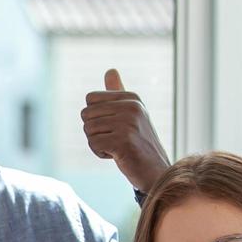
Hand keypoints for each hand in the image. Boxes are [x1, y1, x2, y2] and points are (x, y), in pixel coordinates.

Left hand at [82, 68, 170, 191]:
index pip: (90, 99)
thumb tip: (110, 70)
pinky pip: (93, 144)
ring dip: (97, 143)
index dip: (95, 117)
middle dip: (94, 131)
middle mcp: (132, 107)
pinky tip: (118, 156)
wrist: (155, 172)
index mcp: (132, 98)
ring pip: (88, 130)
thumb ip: (118, 94)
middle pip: (86, 114)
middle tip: (114, 140)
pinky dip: (101, 153)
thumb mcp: (131, 114)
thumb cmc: (139, 144)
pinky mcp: (123, 141)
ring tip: (117, 148)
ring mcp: (128, 123)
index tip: (113, 127)